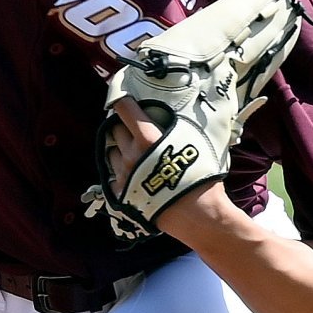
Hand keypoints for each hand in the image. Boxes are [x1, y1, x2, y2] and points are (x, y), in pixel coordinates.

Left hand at [106, 98, 232, 241]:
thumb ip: (174, 125)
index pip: (123, 109)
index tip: (121, 96)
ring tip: (135, 153)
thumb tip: (165, 114)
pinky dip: (120, 172)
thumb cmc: (201, 177)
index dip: (121, 99)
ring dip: (120, 149)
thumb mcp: (193, 141)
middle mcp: (131, 155)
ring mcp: (123, 175)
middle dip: (123, 126)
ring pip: (111, 152)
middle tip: (134, 128)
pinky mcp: (121, 194)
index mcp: (147, 138)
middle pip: (114, 129)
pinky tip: (133, 173)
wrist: (198, 215)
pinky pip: (113, 176)